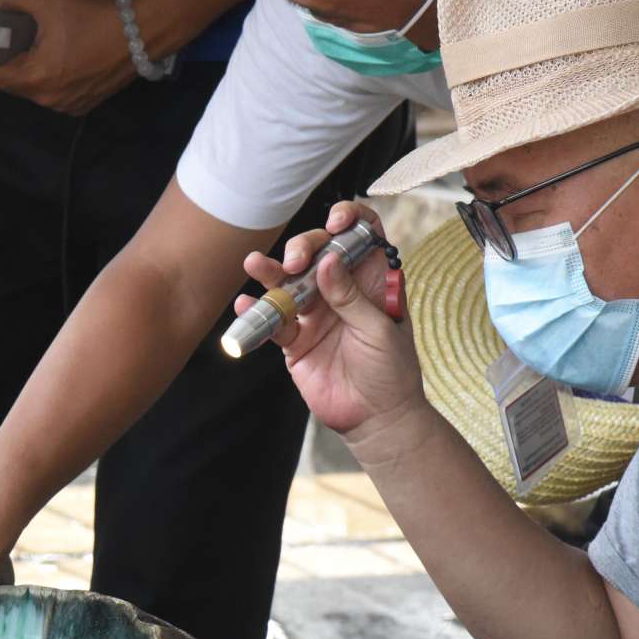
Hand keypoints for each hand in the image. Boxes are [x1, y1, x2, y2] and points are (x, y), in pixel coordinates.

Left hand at [0, 0, 138, 115]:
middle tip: (27, 33)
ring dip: (32, 66)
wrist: (143, 31)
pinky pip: (53, 93)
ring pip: (31, 88)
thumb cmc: (92, 14)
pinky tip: (71, 55)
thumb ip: (8, 0)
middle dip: (9, 57)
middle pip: (6, 82)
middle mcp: (46, 100)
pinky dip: (53, 76)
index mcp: (33, 77)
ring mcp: (66, 107)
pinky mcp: (82, 106)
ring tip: (53, 42)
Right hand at [238, 201, 425, 437]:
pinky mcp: (296, 339)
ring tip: (255, 264)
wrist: (376, 418)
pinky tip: (246, 303)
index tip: (336, 221)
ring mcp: (316, 313)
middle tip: (296, 261)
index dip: (350, 220)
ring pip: (289, 282)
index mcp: (371, 281)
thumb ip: (351, 297)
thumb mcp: (379, 330)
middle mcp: (340, 290)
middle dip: (304, 247)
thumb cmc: (391, 371)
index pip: (362, 235)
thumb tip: (328, 262)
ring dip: (271, 271)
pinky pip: (273, 321)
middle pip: (318, 252)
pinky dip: (258, 311)